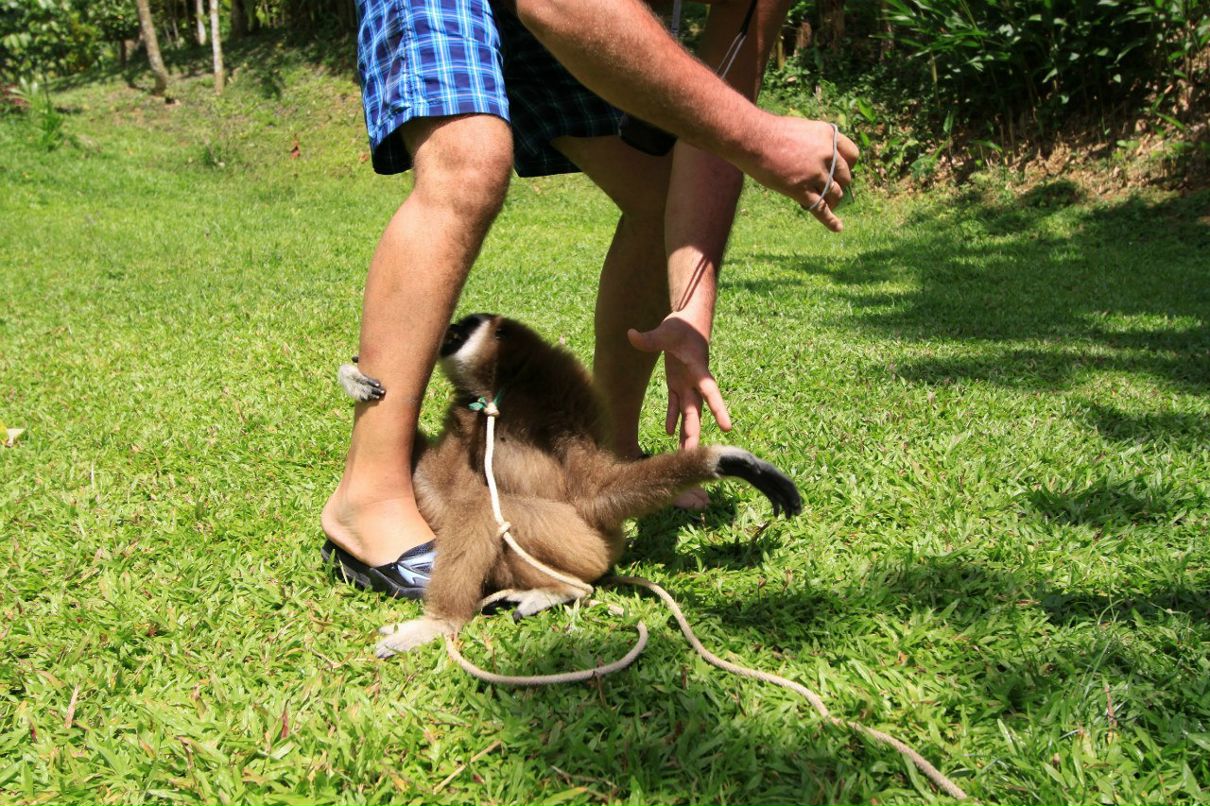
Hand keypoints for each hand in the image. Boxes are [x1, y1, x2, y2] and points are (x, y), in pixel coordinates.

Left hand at [627, 315, 731, 449]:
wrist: (692, 318)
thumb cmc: (683, 323)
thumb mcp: (666, 330)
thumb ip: (649, 338)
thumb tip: (630, 335)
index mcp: (698, 369)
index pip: (710, 391)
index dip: (719, 409)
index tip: (727, 427)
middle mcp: (696, 380)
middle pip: (697, 411)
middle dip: (695, 432)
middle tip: (694, 455)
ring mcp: (687, 382)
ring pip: (689, 412)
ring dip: (687, 431)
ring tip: (685, 454)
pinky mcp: (678, 381)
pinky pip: (676, 404)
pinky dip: (673, 417)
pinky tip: (670, 433)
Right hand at [745, 116, 859, 232]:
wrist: (752, 138)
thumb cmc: (771, 132)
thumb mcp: (802, 129)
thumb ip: (815, 143)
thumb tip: (818, 158)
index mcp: (828, 136)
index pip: (852, 155)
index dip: (848, 166)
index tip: (842, 172)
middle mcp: (826, 154)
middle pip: (845, 177)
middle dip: (840, 186)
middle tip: (831, 190)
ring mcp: (814, 173)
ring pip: (834, 194)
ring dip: (833, 202)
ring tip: (828, 206)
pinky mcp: (800, 189)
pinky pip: (821, 208)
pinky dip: (830, 220)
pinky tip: (838, 228)